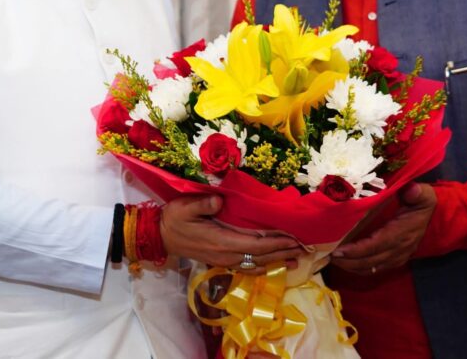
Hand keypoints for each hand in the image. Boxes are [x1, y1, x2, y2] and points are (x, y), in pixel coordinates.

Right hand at [160, 195, 303, 273]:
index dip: (276, 241)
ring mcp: (224, 260)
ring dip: (277, 262)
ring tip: (297, 261)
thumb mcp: (184, 207)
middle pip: (261, 256)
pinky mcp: (221, 261)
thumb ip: (202, 203)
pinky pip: (246, 267)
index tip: (294, 238)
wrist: (161, 237)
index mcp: (221, 241)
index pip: (255, 243)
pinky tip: (271, 266)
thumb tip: (219, 199)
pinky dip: (262, 267)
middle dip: (283, 252)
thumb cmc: (173, 219)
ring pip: (256, 264)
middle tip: (305, 249)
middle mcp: (226, 254)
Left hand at [330, 182, 435, 273]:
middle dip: (349, 261)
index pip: (377, 245)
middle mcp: (400, 249)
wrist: (431, 215)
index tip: (340, 250)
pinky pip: (375, 269)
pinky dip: (360, 269)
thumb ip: (417, 193)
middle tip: (329, 255)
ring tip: (334, 260)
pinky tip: (347, 264)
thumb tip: (412, 189)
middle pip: (371, 260)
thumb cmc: (421, 202)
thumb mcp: (423, 194)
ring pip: (371, 268)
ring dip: (352, 266)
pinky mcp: (395, 260)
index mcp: (402, 232)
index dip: (358, 250)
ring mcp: (398, 257)